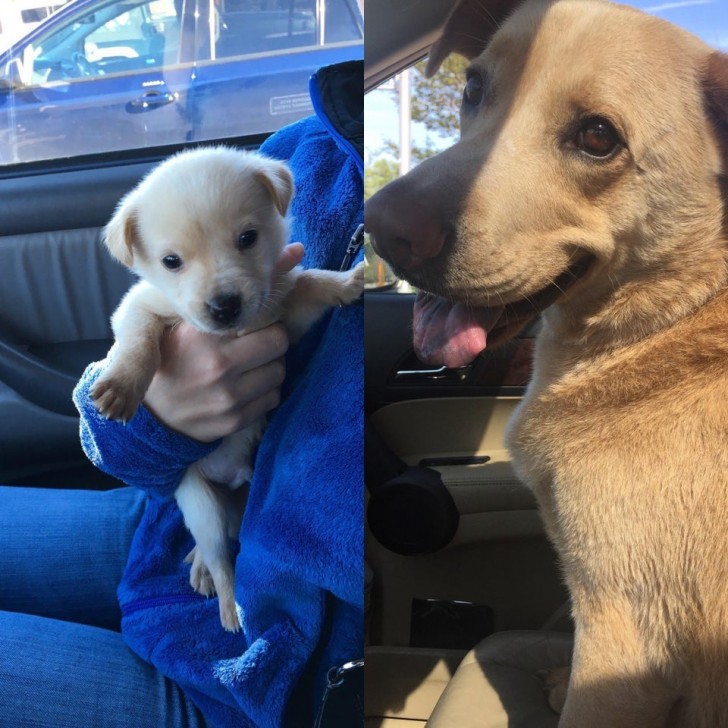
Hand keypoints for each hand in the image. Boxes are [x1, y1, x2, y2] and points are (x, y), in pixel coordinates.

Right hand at [143, 244, 303, 441]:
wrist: (148, 414)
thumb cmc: (166, 353)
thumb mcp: (177, 313)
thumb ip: (231, 284)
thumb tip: (296, 252)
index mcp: (201, 337)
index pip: (262, 316)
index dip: (262, 314)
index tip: (255, 314)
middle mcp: (217, 368)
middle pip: (278, 343)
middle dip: (269, 340)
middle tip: (251, 341)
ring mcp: (228, 399)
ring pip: (279, 372)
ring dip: (268, 366)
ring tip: (245, 363)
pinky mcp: (235, 421)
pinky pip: (273, 398)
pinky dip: (264, 391)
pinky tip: (242, 386)